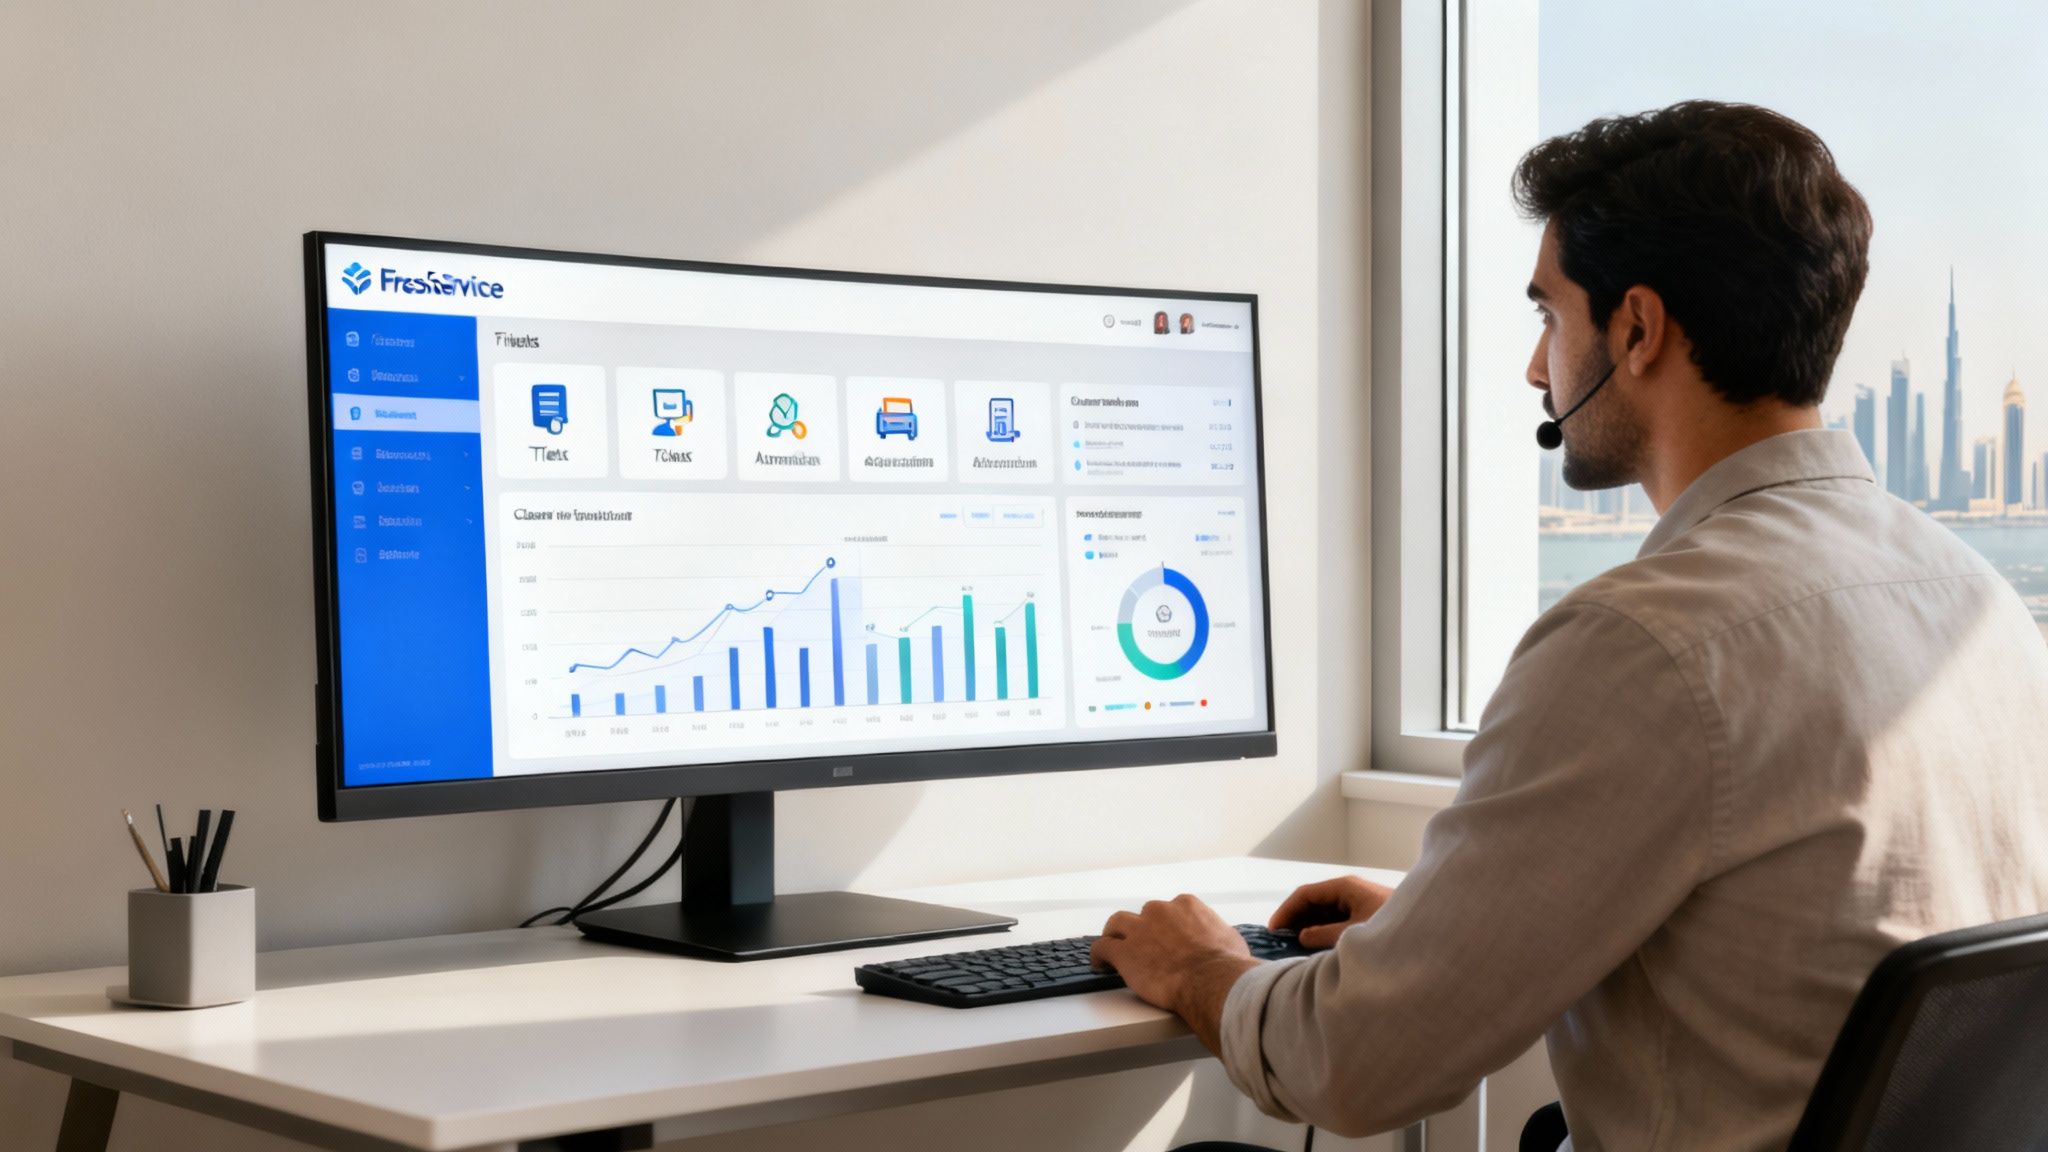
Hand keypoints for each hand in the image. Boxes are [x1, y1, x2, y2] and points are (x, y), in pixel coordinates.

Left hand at [1091, 894, 1258, 1024]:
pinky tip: (1099, 963)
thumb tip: (1223, 944)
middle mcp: (1160, 911)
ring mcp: (1140, 930)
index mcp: (1186, 905)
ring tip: (1112, 945)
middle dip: (1144, 929)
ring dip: (1115, 934)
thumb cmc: (1226, 966)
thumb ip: (1218, 935)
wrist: (1211, 982)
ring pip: (1117, 923)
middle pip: (1145, 915)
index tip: (1167, 937)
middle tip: (1143, 944)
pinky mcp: (1124, 952)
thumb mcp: (1231, 940)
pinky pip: (1102, 947)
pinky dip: (1099, 955)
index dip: (1167, 925)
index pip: (1171, 909)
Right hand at [1269, 874, 1395, 949]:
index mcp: (1345, 887)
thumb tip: (1302, 936)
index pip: (1306, 894)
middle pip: (1315, 901)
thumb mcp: (1352, 934)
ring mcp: (1361, 901)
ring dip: (1310, 926)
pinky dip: (1326, 930)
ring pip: (1327, 911)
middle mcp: (1351, 890)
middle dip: (1296, 919)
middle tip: (1280, 941)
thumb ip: (1323, 935)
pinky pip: (1340, 919)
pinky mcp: (1370, 914)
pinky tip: (1319, 946)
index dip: (1286, 911)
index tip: (1273, 931)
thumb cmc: (1392, 930)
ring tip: (1295, 946)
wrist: (1432, 934)